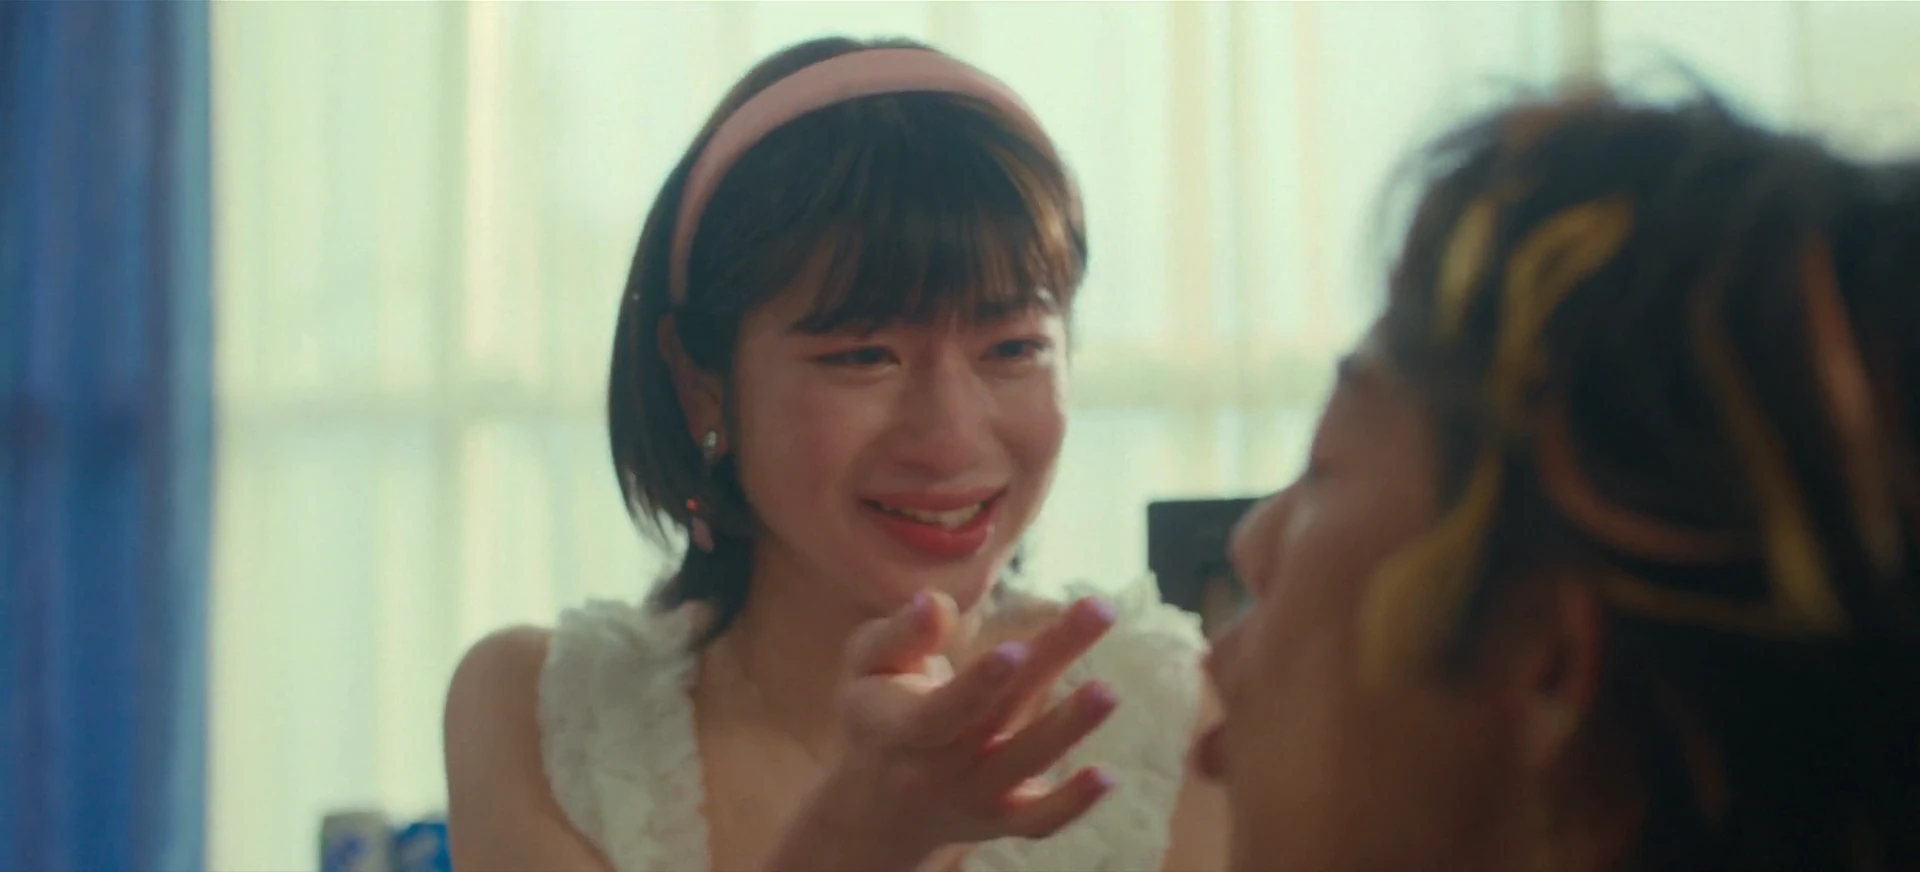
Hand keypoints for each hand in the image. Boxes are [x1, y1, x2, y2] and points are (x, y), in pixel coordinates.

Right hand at [778, 592, 1121, 870]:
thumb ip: (900, 633)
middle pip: (998, 715)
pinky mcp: (1001, 819)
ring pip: (1024, 764)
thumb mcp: (866, 666)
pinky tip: (1109, 776)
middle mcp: (936, 767)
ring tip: (1109, 690)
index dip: (978, 684)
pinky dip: (1072, 804)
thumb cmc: (877, 713)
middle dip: (1050, 661)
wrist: (877, 808)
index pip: (941, 711)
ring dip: (1069, 728)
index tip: (1015, 649)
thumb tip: (935, 603)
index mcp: (897, 727)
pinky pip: (1039, 822)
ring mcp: (972, 797)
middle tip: (1100, 608)